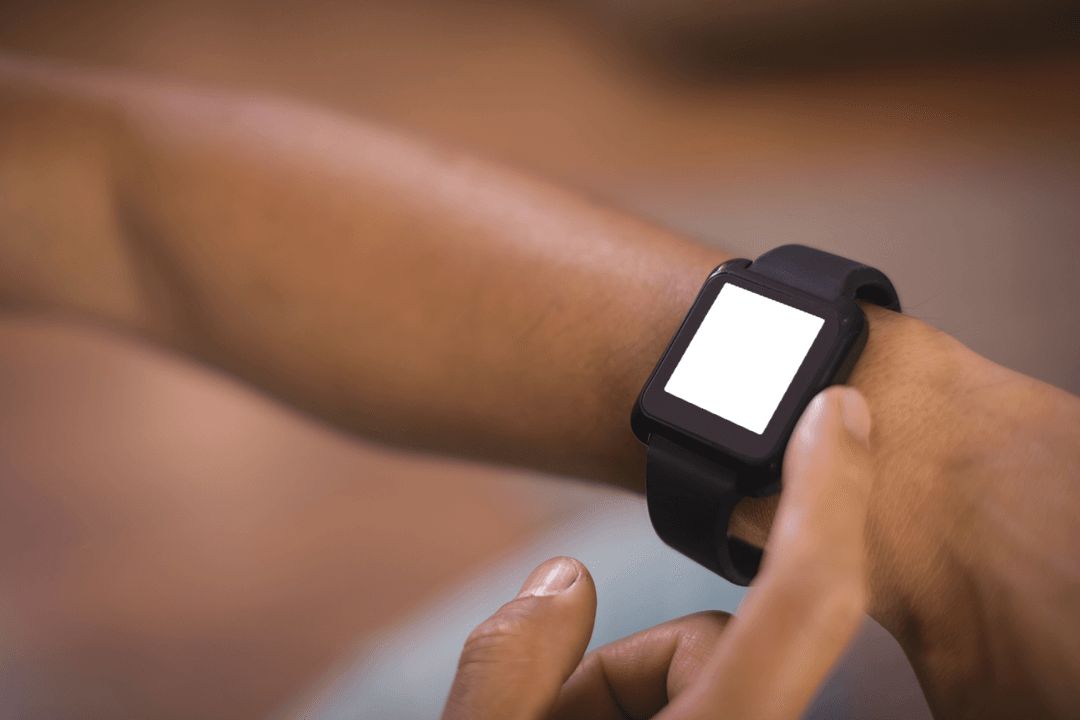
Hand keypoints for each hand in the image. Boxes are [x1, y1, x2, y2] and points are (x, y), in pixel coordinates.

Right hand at [441, 385, 874, 718]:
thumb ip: (508, 666)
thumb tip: (563, 580)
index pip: (807, 601)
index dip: (828, 490)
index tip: (835, 411)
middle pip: (713, 642)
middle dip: (633, 665)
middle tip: (557, 713)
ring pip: (694, 671)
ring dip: (618, 694)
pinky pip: (690, 696)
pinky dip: (627, 707)